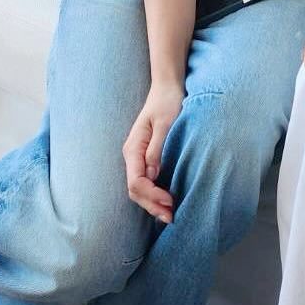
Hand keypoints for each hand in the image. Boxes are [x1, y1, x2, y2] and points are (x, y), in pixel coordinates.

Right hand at [122, 83, 182, 222]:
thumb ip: (157, 148)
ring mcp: (139, 158)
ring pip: (140, 188)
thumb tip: (152, 174)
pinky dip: (155, 194)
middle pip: (136, 190)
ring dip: (153, 203)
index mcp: (133, 148)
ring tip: (170, 214)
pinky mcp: (148, 157)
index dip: (152, 196)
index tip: (170, 201)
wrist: (167, 87)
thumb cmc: (167, 102)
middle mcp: (132, 156)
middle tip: (172, 217)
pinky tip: (167, 200)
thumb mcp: (164, 123)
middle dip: (152, 205)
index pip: (136, 182)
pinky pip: (147, 181)